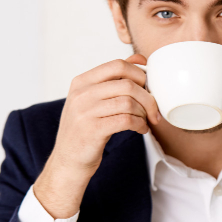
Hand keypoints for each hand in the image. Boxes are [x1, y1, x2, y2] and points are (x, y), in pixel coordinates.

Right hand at [34, 54, 159, 217]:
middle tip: (154, 109)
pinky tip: (141, 129)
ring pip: (129, 102)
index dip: (140, 74)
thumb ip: (113, 80)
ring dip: (144, 113)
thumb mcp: (93, 100)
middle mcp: (81, 93)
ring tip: (145, 121)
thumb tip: (140, 59)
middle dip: (148, 97)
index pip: (118, 65)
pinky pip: (126, 120)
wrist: (68, 161)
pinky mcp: (93, 130)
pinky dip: (140, 124)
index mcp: (82, 81)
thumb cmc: (86, 129)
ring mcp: (85, 111)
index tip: (148, 88)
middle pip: (127, 83)